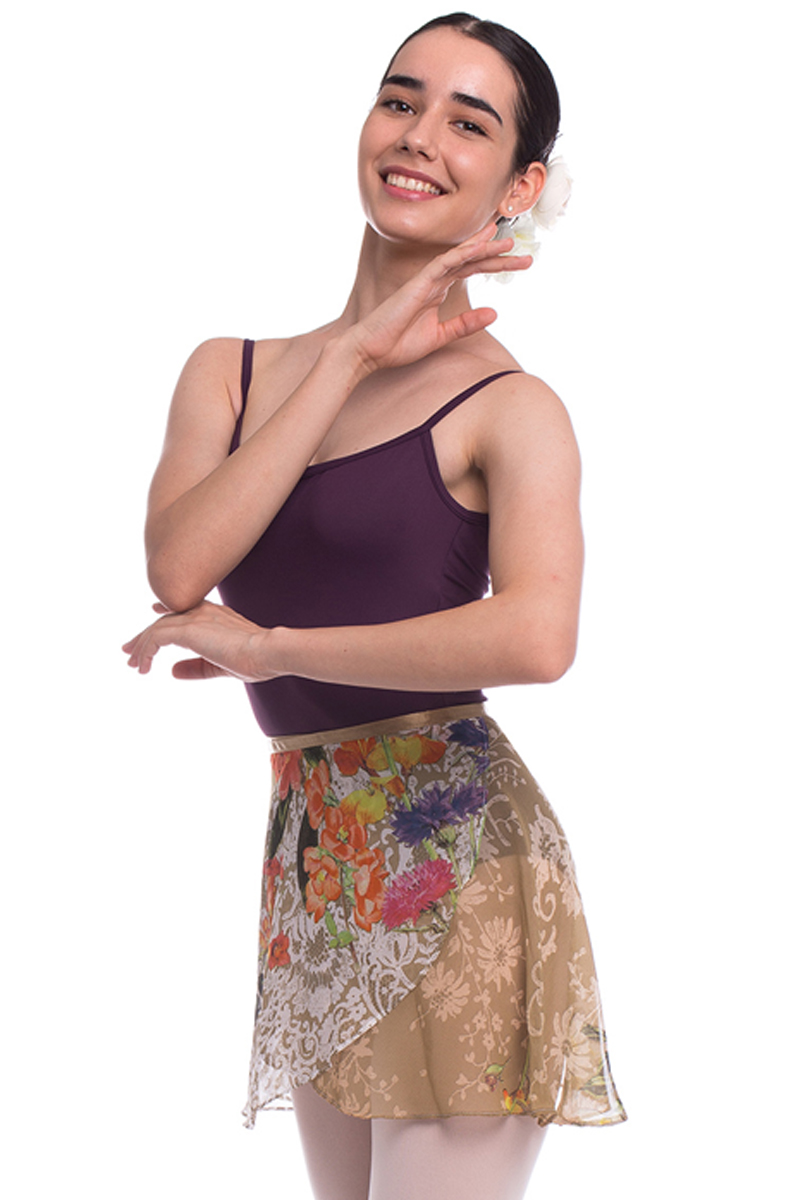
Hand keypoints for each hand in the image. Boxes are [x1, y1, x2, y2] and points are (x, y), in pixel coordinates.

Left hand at [122, 601, 279, 681]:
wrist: (268, 651)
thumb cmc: (256, 660)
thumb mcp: (220, 666)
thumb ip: (196, 667)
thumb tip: (173, 672)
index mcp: (215, 614)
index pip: (185, 608)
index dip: (166, 611)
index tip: (155, 610)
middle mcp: (202, 611)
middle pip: (165, 619)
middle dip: (145, 635)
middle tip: (129, 650)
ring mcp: (194, 618)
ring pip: (156, 628)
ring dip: (141, 646)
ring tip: (132, 663)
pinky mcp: (188, 629)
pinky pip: (156, 637)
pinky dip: (146, 651)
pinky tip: (143, 667)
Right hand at [347, 222, 530, 373]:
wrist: (369, 351)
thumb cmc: (397, 345)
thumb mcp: (440, 336)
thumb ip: (465, 324)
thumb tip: (494, 313)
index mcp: (438, 290)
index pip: (472, 270)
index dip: (495, 265)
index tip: (519, 261)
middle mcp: (434, 280)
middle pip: (472, 260)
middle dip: (499, 257)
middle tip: (525, 255)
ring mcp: (426, 279)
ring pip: (461, 256)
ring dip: (485, 248)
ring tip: (509, 243)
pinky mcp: (418, 283)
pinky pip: (444, 263)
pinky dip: (463, 253)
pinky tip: (481, 246)